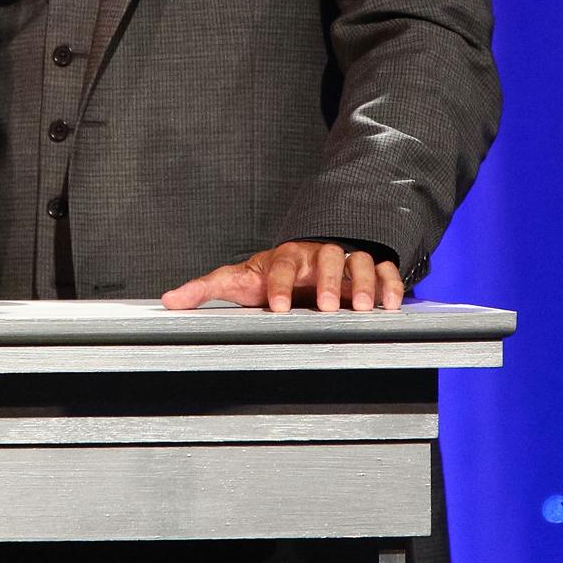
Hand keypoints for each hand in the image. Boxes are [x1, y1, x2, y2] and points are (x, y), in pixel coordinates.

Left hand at [160, 241, 404, 313]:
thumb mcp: (238, 281)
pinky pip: (385, 268)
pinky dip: (391, 283)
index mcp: (284, 257)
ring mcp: (344, 259)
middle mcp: (315, 255)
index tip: (279, 307)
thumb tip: (169, 300)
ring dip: (363, 282)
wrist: (303, 262)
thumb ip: (205, 289)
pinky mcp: (369, 269)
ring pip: (358, 260)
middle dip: (328, 281)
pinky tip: (393, 303)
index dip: (280, 285)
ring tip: (365, 307)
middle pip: (326, 256)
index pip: (281, 265)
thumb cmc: (270, 275)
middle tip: (327, 307)